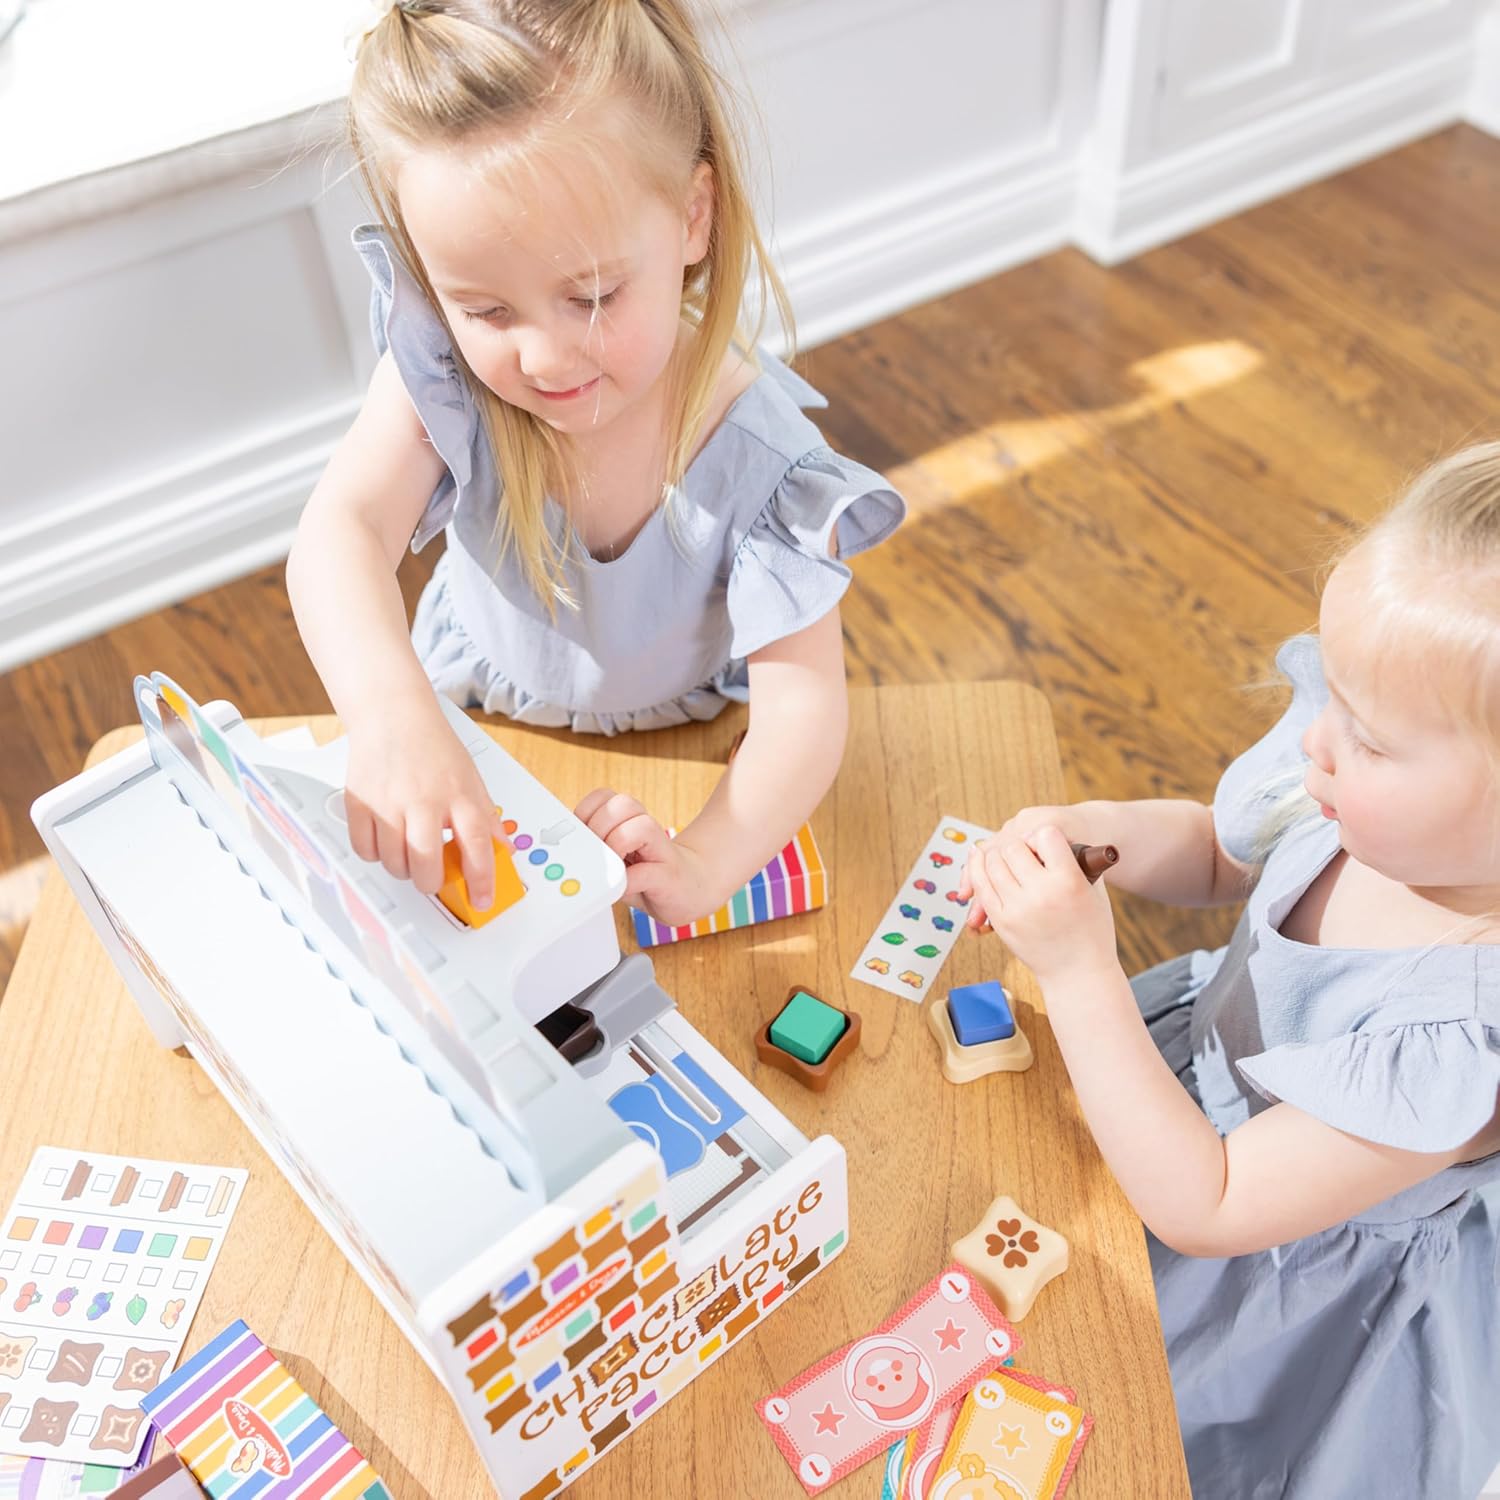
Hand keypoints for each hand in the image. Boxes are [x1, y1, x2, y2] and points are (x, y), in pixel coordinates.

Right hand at [342, 707, 504, 907]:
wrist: (392, 714)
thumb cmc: (433, 746)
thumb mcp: (471, 778)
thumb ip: (485, 817)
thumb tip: (502, 849)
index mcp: (458, 795)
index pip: (476, 845)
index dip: (481, 879)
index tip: (482, 900)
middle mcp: (423, 800)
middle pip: (426, 863)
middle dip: (431, 882)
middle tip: (433, 877)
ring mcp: (389, 802)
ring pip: (394, 863)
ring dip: (403, 869)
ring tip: (409, 853)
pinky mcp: (360, 802)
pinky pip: (366, 849)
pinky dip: (375, 854)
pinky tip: (385, 840)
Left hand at [575, 788, 710, 925]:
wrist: (690, 891)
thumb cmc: (647, 876)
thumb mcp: (617, 861)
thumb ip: (597, 852)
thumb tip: (570, 852)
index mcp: (629, 820)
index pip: (603, 796)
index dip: (586, 812)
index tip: (581, 835)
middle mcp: (646, 827)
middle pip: (622, 804)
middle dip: (599, 828)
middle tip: (597, 852)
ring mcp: (661, 848)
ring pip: (639, 825)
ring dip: (617, 846)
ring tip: (614, 867)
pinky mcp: (669, 874)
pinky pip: (645, 871)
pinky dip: (629, 881)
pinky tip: (625, 887)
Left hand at [962, 824, 1117, 987]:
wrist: (1078, 973)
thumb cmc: (1092, 930)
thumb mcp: (1094, 890)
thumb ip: (1075, 861)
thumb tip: (1048, 836)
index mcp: (1068, 882)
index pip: (1045, 835)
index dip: (1044, 836)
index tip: (1046, 842)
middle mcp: (1040, 894)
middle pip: (1014, 847)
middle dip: (1020, 845)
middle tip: (1026, 851)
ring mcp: (1017, 909)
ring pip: (992, 863)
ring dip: (998, 855)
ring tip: (1007, 856)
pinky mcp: (1001, 922)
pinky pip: (981, 886)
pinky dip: (978, 870)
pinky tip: (981, 861)